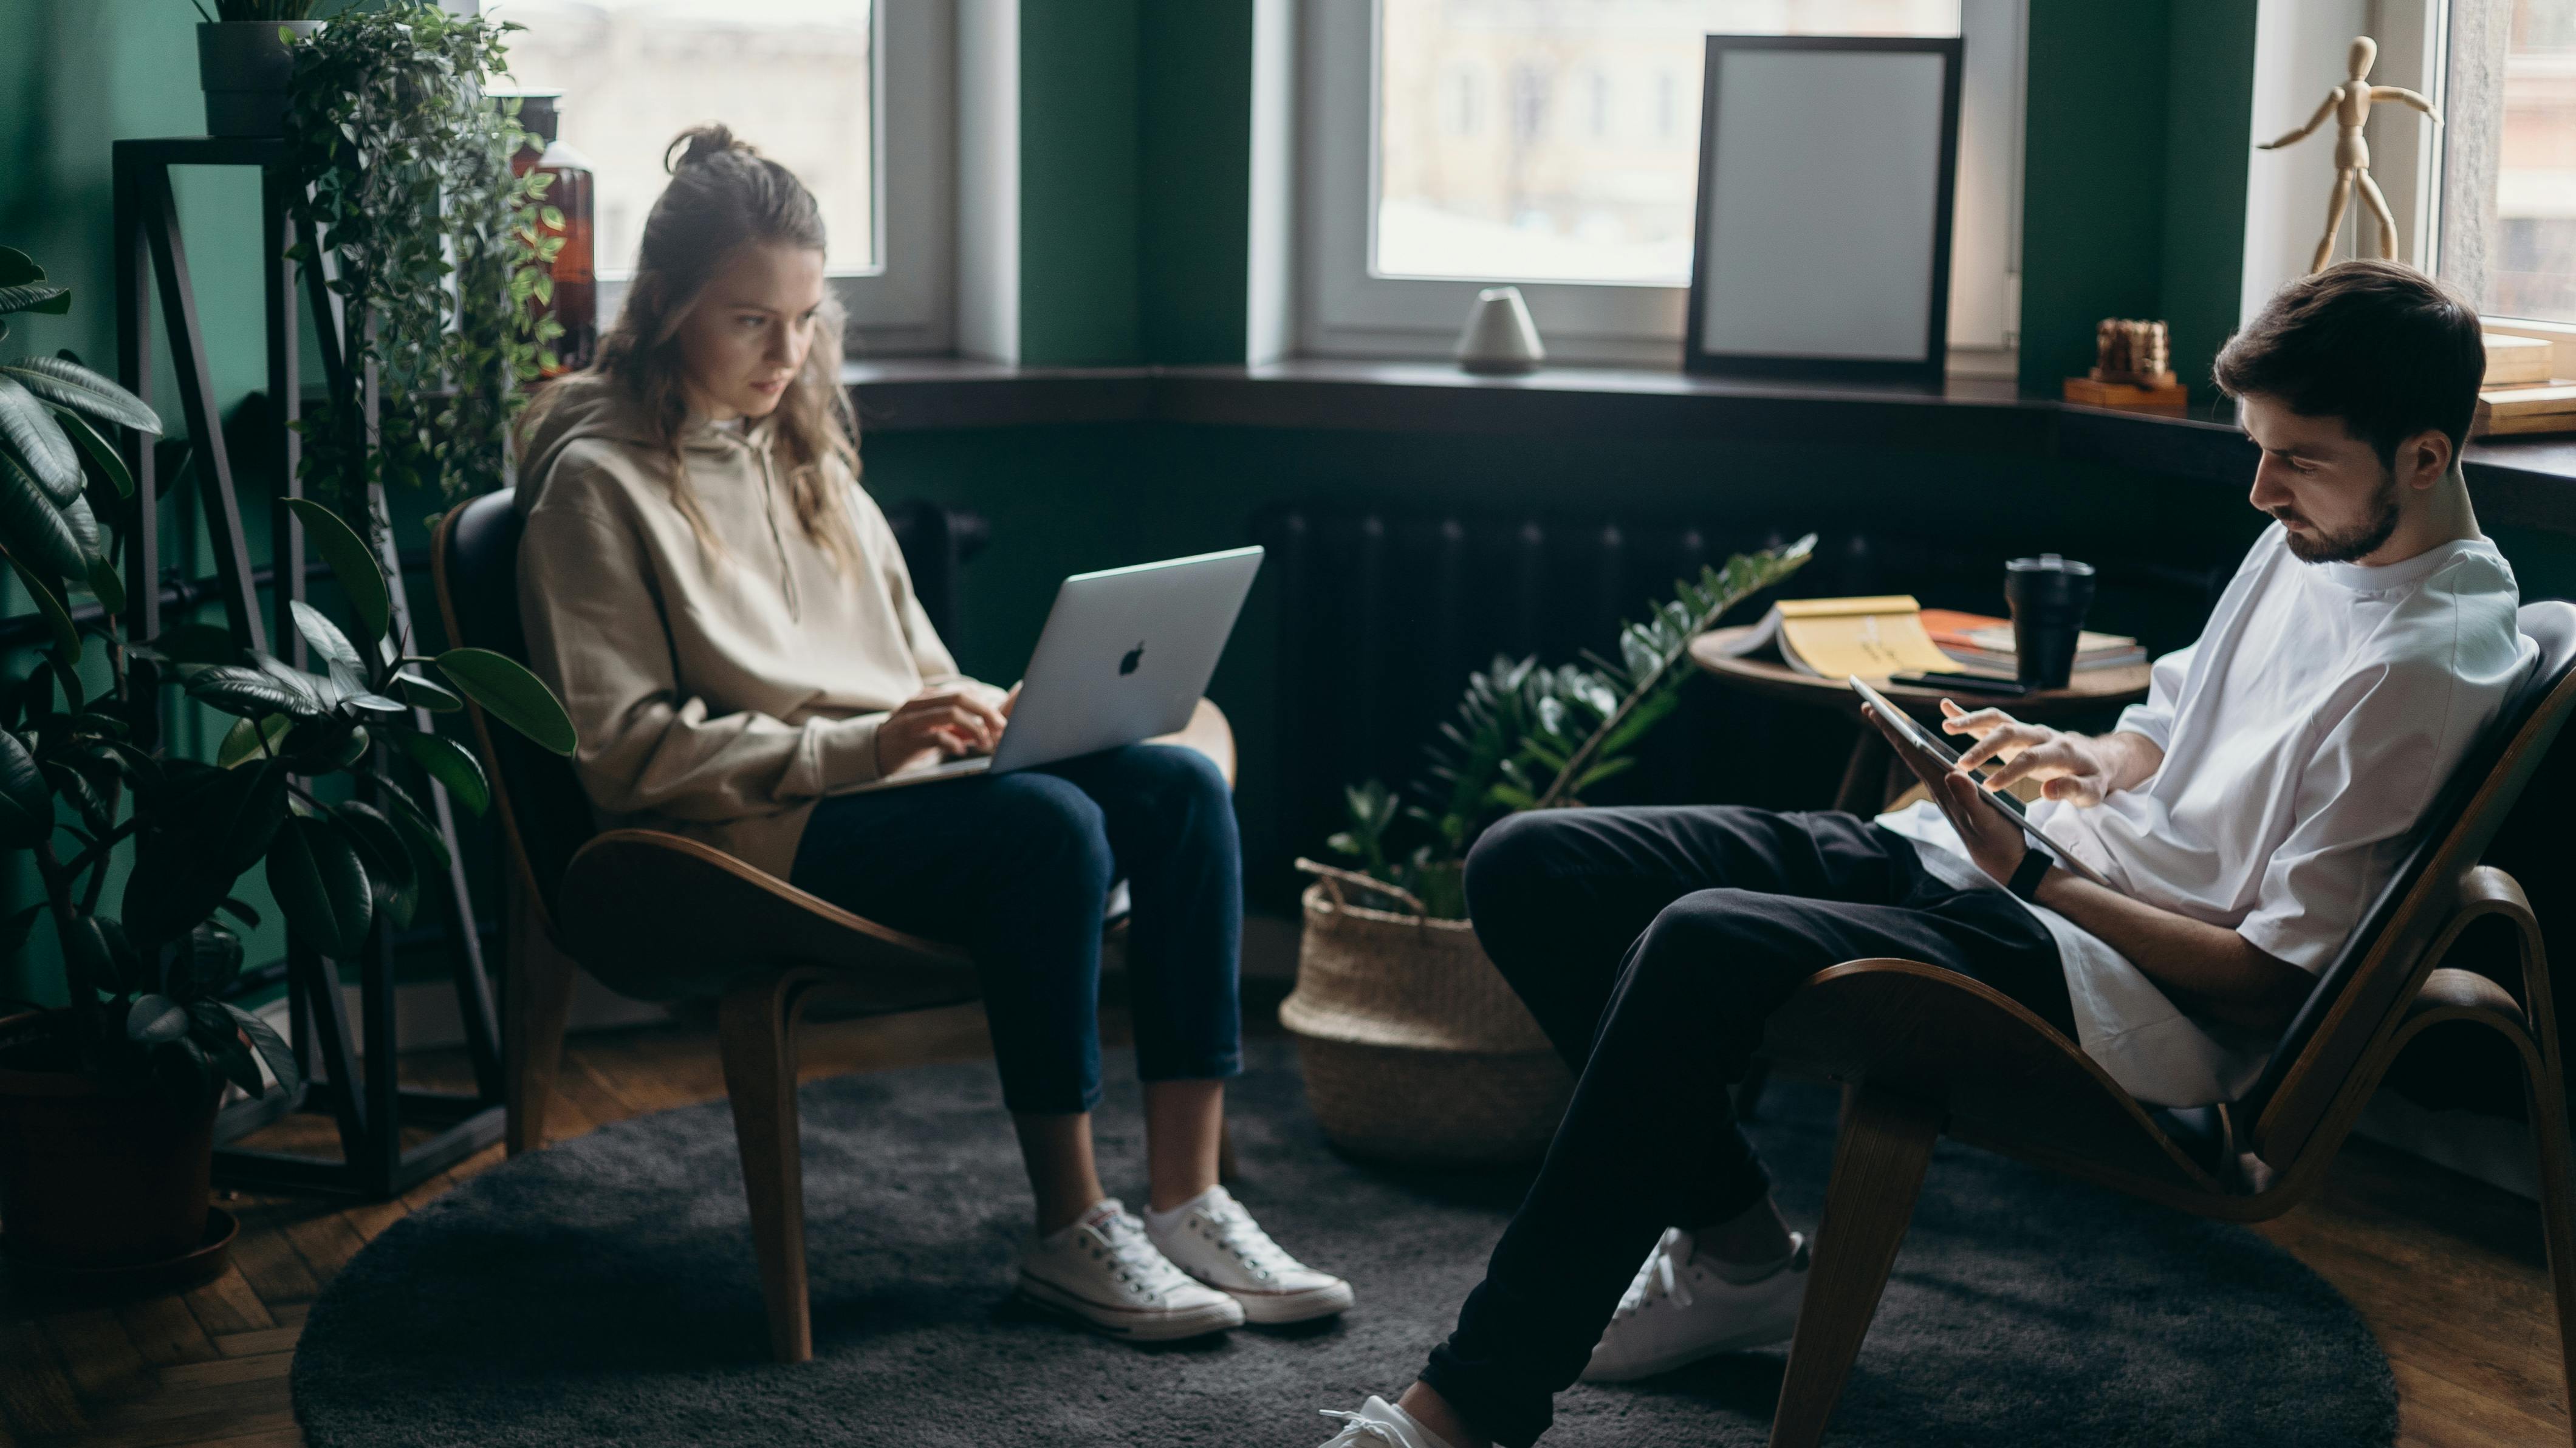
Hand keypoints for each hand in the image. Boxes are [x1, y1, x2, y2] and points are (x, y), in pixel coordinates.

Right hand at [875, 685, 1008, 773]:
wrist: (872, 752)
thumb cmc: (908, 740)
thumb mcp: (933, 728)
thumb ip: (956, 727)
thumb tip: (986, 730)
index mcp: (927, 697)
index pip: (964, 693)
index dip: (987, 707)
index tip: (1000, 724)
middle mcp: (919, 703)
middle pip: (961, 698)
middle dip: (986, 713)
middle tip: (1000, 731)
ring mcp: (912, 720)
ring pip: (951, 713)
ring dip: (974, 729)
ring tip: (983, 743)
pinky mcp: (907, 739)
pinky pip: (936, 736)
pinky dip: (954, 743)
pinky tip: (960, 751)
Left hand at [1863, 703, 2029, 886]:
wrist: (2005, 862)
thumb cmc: (1997, 840)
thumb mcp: (1986, 818)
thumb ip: (1968, 798)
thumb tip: (1951, 774)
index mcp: (1943, 788)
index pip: (1912, 754)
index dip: (1893, 731)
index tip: (1873, 710)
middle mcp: (1939, 788)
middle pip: (1909, 753)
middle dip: (1891, 729)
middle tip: (1870, 706)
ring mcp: (1946, 792)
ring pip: (1919, 759)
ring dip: (1904, 738)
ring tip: (1891, 720)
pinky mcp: (1955, 796)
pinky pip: (1932, 766)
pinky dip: (1923, 750)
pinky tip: (1922, 746)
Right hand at [1939, 700, 2117, 805]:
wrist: (2095, 757)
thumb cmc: (2092, 777)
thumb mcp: (2092, 791)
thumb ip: (2072, 789)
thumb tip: (2047, 790)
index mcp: (2061, 750)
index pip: (2032, 757)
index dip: (2010, 771)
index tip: (1990, 787)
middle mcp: (2042, 734)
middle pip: (2010, 732)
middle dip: (1984, 747)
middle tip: (1962, 765)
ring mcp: (2027, 730)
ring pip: (1998, 720)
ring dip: (1972, 721)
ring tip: (1947, 726)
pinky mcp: (2016, 731)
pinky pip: (1992, 719)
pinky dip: (1969, 713)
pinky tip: (1947, 708)